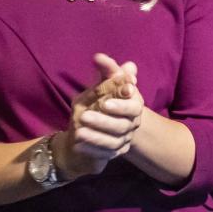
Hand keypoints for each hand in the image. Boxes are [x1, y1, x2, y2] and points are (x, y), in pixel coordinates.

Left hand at [54, 54, 143, 178]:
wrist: (101, 121)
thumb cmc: (105, 96)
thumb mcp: (105, 81)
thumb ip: (105, 70)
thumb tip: (99, 57)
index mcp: (134, 104)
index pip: (133, 106)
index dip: (121, 105)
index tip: (104, 103)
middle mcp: (132, 123)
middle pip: (123, 125)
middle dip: (104, 122)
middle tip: (84, 117)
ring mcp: (125, 139)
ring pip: (114, 141)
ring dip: (96, 137)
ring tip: (78, 132)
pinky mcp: (116, 152)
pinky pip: (105, 154)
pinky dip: (92, 149)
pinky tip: (78, 144)